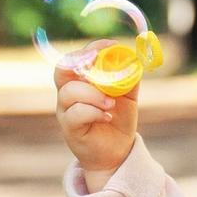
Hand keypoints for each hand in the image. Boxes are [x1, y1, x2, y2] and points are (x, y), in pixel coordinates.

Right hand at [54, 39, 139, 186]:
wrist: (117, 151)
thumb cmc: (118, 119)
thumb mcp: (128, 95)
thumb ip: (129, 76)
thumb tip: (134, 58)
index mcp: (81, 80)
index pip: (77, 57)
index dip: (91, 48)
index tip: (111, 45)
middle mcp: (68, 93)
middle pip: (62, 69)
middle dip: (81, 62)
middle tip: (99, 63)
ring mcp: (66, 110)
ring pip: (69, 92)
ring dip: (93, 94)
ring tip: (111, 103)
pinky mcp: (69, 128)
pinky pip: (75, 114)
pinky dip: (93, 112)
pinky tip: (107, 116)